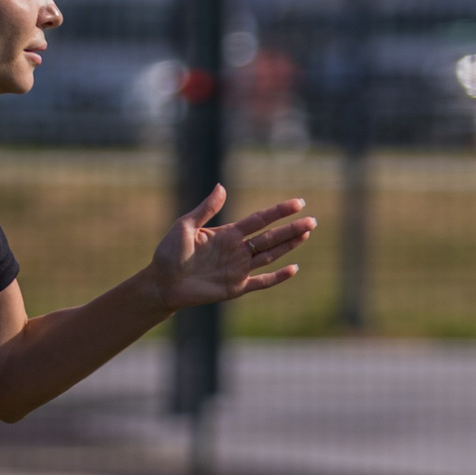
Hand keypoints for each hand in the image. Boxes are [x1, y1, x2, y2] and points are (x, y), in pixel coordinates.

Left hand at [145, 187, 315, 309]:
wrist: (162, 282)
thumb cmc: (169, 253)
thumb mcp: (185, 226)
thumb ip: (206, 209)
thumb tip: (222, 186)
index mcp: (228, 234)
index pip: (259, 220)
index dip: (279, 211)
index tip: (298, 203)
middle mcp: (237, 250)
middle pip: (270, 237)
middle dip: (291, 229)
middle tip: (312, 221)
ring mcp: (238, 269)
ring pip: (270, 255)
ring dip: (288, 246)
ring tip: (306, 234)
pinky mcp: (235, 288)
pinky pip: (261, 282)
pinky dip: (277, 277)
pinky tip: (293, 269)